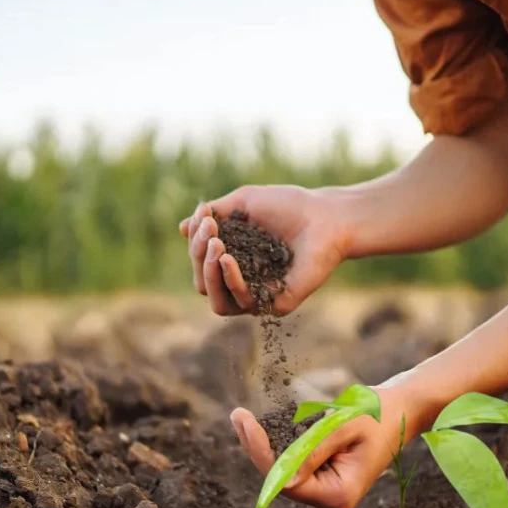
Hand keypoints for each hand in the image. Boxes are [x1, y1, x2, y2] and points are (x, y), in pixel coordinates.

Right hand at [178, 185, 349, 315]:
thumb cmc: (288, 206)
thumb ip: (213, 215)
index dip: (196, 243)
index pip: (201, 263)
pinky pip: (242, 303)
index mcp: (235, 260)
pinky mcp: (276, 304)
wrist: (325, 216)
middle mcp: (244, 282)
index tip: (205, 217)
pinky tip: (227, 259)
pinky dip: (231, 280)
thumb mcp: (243, 203)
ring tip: (216, 246)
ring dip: (208, 272)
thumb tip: (182, 228)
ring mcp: (259, 295)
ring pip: (216, 301)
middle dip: (198, 256)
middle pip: (203, 283)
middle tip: (210, 232)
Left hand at [228, 389, 408, 507]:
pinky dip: (279, 446)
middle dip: (258, 448)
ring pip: (284, 473)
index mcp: (340, 495)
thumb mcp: (343, 426)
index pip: (289, 482)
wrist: (400, 410)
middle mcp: (332, 502)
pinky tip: (260, 427)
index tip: (245, 424)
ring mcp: (327, 494)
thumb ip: (313, 451)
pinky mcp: (323, 481)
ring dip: (265, 446)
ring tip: (243, 418)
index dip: (263, 454)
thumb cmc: (376, 414)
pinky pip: (293, 466)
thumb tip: (285, 477)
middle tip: (238, 415)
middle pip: (282, 480)